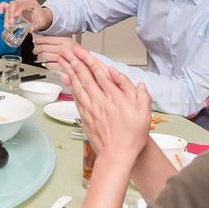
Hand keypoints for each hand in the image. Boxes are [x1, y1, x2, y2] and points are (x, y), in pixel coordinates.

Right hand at [0, 0, 50, 32]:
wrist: (42, 16)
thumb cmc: (42, 19)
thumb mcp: (42, 23)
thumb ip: (37, 26)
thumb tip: (30, 30)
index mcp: (32, 3)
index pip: (23, 4)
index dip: (18, 9)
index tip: (16, 16)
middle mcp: (24, 1)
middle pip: (13, 4)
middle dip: (10, 14)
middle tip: (10, 24)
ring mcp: (18, 4)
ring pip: (9, 6)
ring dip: (6, 16)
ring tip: (6, 25)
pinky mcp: (14, 8)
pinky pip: (6, 5)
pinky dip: (1, 8)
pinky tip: (0, 12)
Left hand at [30, 35, 85, 71]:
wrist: (89, 64)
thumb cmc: (79, 55)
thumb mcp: (70, 44)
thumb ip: (58, 43)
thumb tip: (42, 41)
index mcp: (65, 40)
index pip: (47, 39)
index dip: (38, 40)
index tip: (35, 41)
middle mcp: (64, 48)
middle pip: (43, 48)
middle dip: (37, 50)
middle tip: (35, 50)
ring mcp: (63, 57)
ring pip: (44, 56)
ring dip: (40, 57)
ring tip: (40, 57)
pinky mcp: (62, 67)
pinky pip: (49, 65)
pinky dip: (47, 64)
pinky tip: (48, 63)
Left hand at [63, 47, 150, 163]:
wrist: (117, 156)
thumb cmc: (132, 137)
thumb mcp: (145, 115)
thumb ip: (142, 97)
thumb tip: (140, 85)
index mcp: (116, 98)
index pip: (101, 75)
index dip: (91, 62)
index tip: (83, 52)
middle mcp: (101, 101)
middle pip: (86, 77)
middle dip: (76, 62)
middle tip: (67, 51)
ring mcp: (91, 109)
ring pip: (78, 86)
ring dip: (71, 72)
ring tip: (64, 61)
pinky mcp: (85, 117)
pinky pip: (76, 98)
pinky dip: (71, 87)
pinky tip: (67, 80)